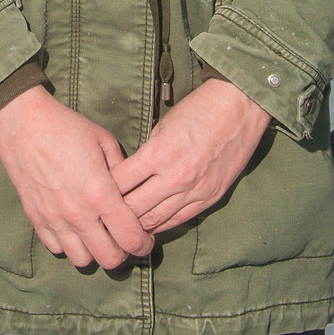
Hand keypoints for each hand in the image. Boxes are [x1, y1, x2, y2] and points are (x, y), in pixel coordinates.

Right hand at [0, 85, 153, 269]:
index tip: (145, 239)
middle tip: (123, 239)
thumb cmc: (66, 127)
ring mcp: (55, 219)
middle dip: (123, 253)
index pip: (130, 239)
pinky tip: (73, 227)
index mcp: (100, 194)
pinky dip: (68, 244)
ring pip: (82, 260)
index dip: (144, 244)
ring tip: (97, 234)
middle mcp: (78, 214)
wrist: (22, 122)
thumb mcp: (104, 141)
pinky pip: (56, 248)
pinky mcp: (36, 218)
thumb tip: (129, 188)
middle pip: (109, 259)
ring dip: (94, 251)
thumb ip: (122, 169)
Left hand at [111, 78, 271, 235]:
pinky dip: (159, 225)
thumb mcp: (163, 126)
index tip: (92, 191)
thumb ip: (146, 154)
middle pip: (133, 209)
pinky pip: (178, 221)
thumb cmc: (199, 109)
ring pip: (154, 221)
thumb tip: (128, 176)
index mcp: (159, 154)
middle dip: (114, 214)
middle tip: (100, 215)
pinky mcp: (209, 198)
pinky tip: (147, 225)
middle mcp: (175, 178)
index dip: (102, 190)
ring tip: (120, 226)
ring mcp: (194, 191)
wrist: (241, 108)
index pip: (119, 183)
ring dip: (135, 225)